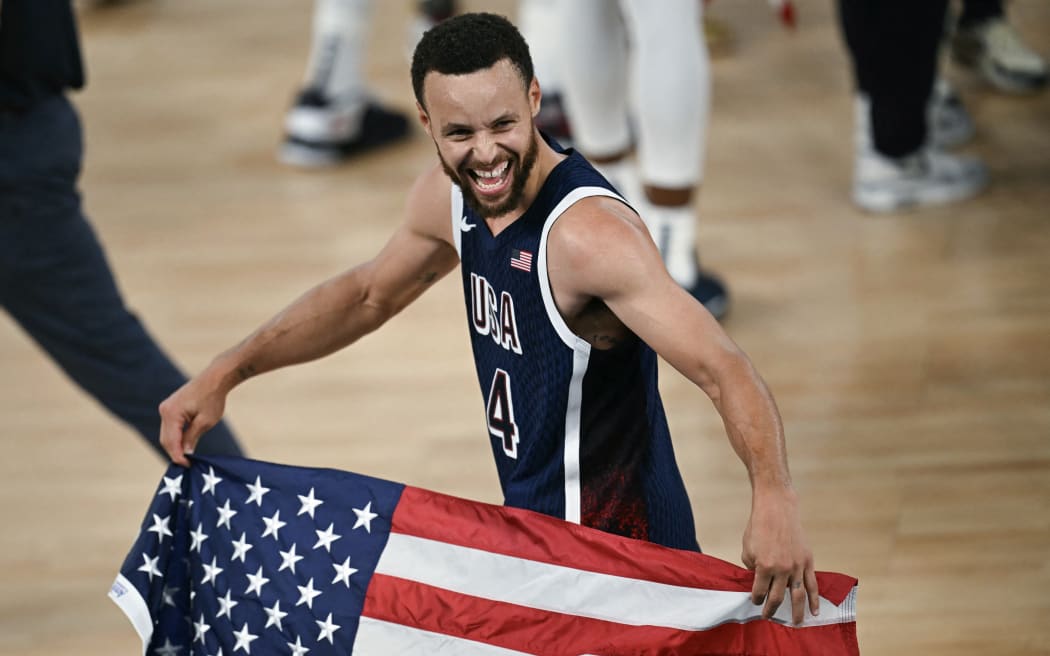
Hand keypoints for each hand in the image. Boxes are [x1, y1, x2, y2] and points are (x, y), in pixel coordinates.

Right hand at [158, 371, 227, 465]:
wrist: (215, 378)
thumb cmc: (213, 398)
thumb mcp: (205, 421)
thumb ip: (192, 438)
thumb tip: (185, 454)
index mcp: (171, 413)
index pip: (171, 442)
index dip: (178, 456)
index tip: (188, 466)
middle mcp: (164, 410)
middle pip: (166, 439)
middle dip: (175, 453)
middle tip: (188, 464)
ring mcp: (166, 408)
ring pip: (167, 433)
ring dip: (175, 445)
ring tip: (187, 457)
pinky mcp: (170, 407)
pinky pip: (170, 426)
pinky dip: (176, 436)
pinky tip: (185, 445)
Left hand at [741, 487, 818, 624]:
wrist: (777, 509)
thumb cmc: (758, 527)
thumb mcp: (747, 548)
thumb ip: (752, 567)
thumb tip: (758, 580)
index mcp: (764, 566)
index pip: (759, 592)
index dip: (756, 599)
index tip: (755, 602)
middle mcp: (782, 569)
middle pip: (777, 598)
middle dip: (771, 610)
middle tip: (768, 617)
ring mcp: (796, 566)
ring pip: (797, 595)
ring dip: (796, 612)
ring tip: (795, 623)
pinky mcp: (807, 561)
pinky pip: (812, 585)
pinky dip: (814, 600)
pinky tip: (814, 611)